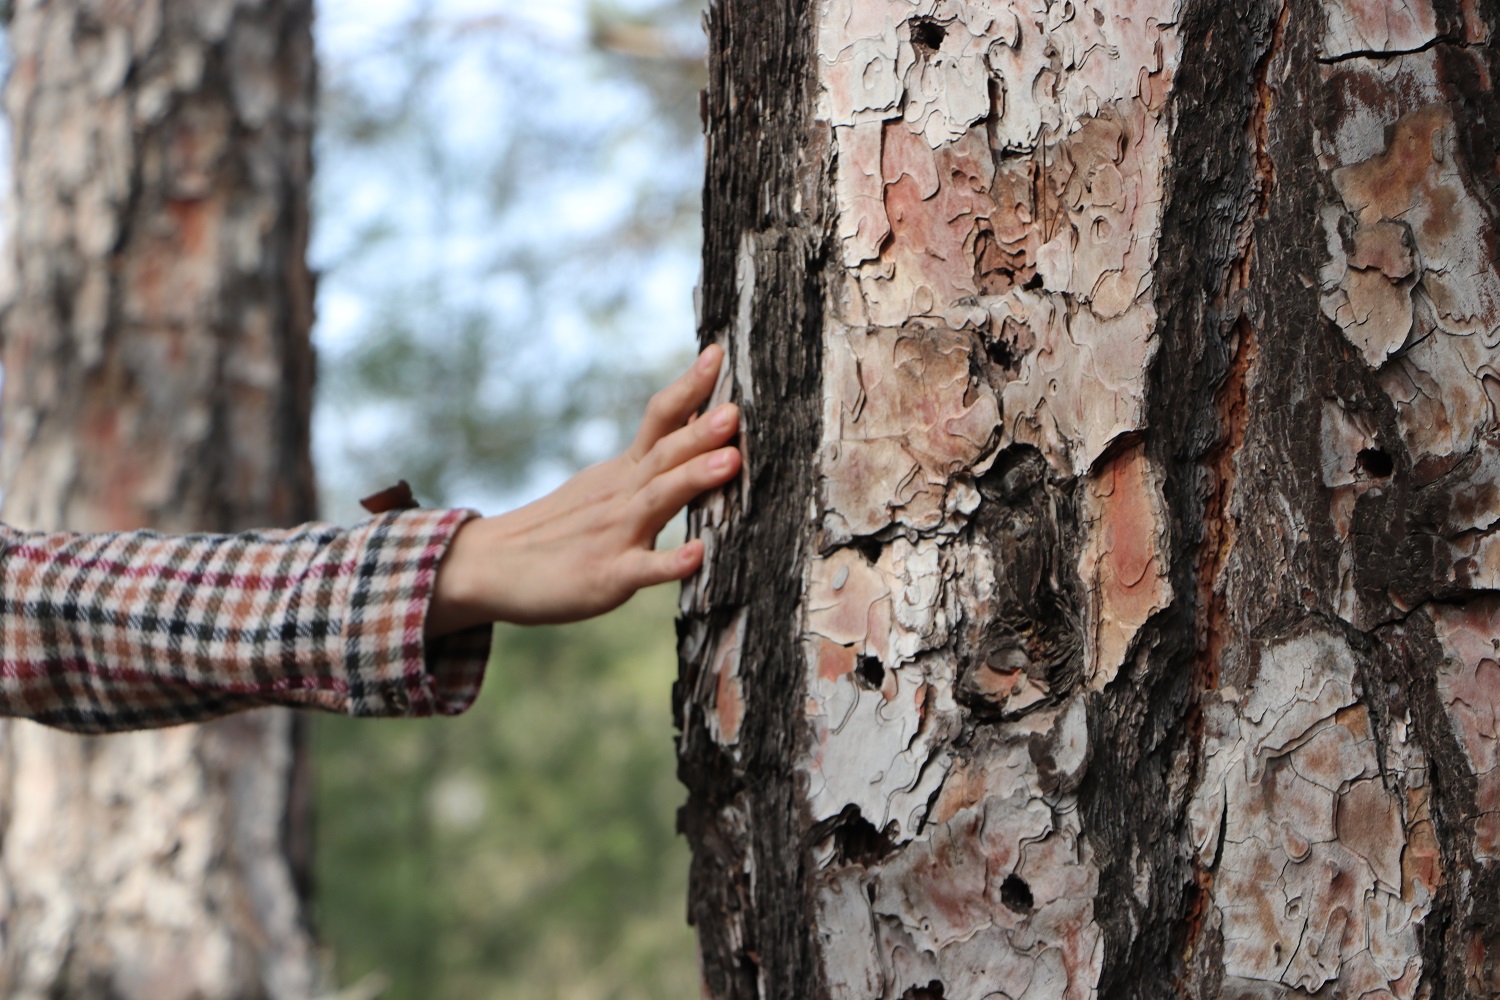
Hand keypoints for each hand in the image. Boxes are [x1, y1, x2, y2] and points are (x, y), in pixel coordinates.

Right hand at [425, 345, 739, 633]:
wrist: (491, 566)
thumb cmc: (561, 526)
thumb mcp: (606, 482)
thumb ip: (652, 454)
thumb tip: (697, 413)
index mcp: (624, 471)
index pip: (659, 419)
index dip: (688, 387)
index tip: (718, 352)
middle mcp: (621, 495)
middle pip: (664, 454)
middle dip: (701, 430)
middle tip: (736, 408)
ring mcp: (613, 534)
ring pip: (658, 501)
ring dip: (694, 478)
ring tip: (732, 460)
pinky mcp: (605, 576)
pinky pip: (642, 570)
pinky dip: (670, 562)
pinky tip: (698, 555)